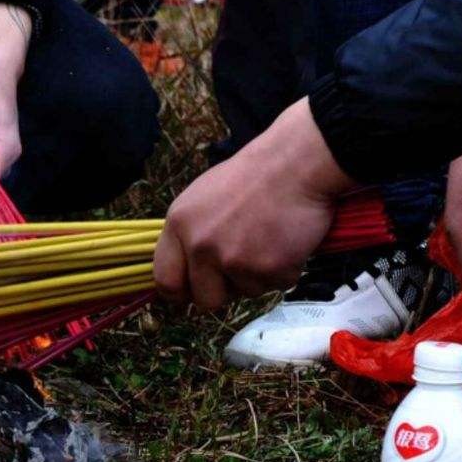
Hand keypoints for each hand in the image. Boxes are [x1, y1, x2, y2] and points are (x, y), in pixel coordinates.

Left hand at [156, 99, 357, 308]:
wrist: (297, 162)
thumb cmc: (253, 176)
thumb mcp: (201, 199)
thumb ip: (189, 235)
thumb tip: (185, 271)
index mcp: (178, 225)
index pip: (165, 280)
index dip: (182, 291)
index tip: (195, 290)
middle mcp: (200, 246)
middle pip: (205, 299)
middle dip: (225, 290)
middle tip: (242, 267)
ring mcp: (232, 259)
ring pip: (244, 293)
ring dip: (259, 276)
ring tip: (268, 240)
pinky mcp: (267, 268)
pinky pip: (276, 285)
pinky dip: (286, 270)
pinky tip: (287, 241)